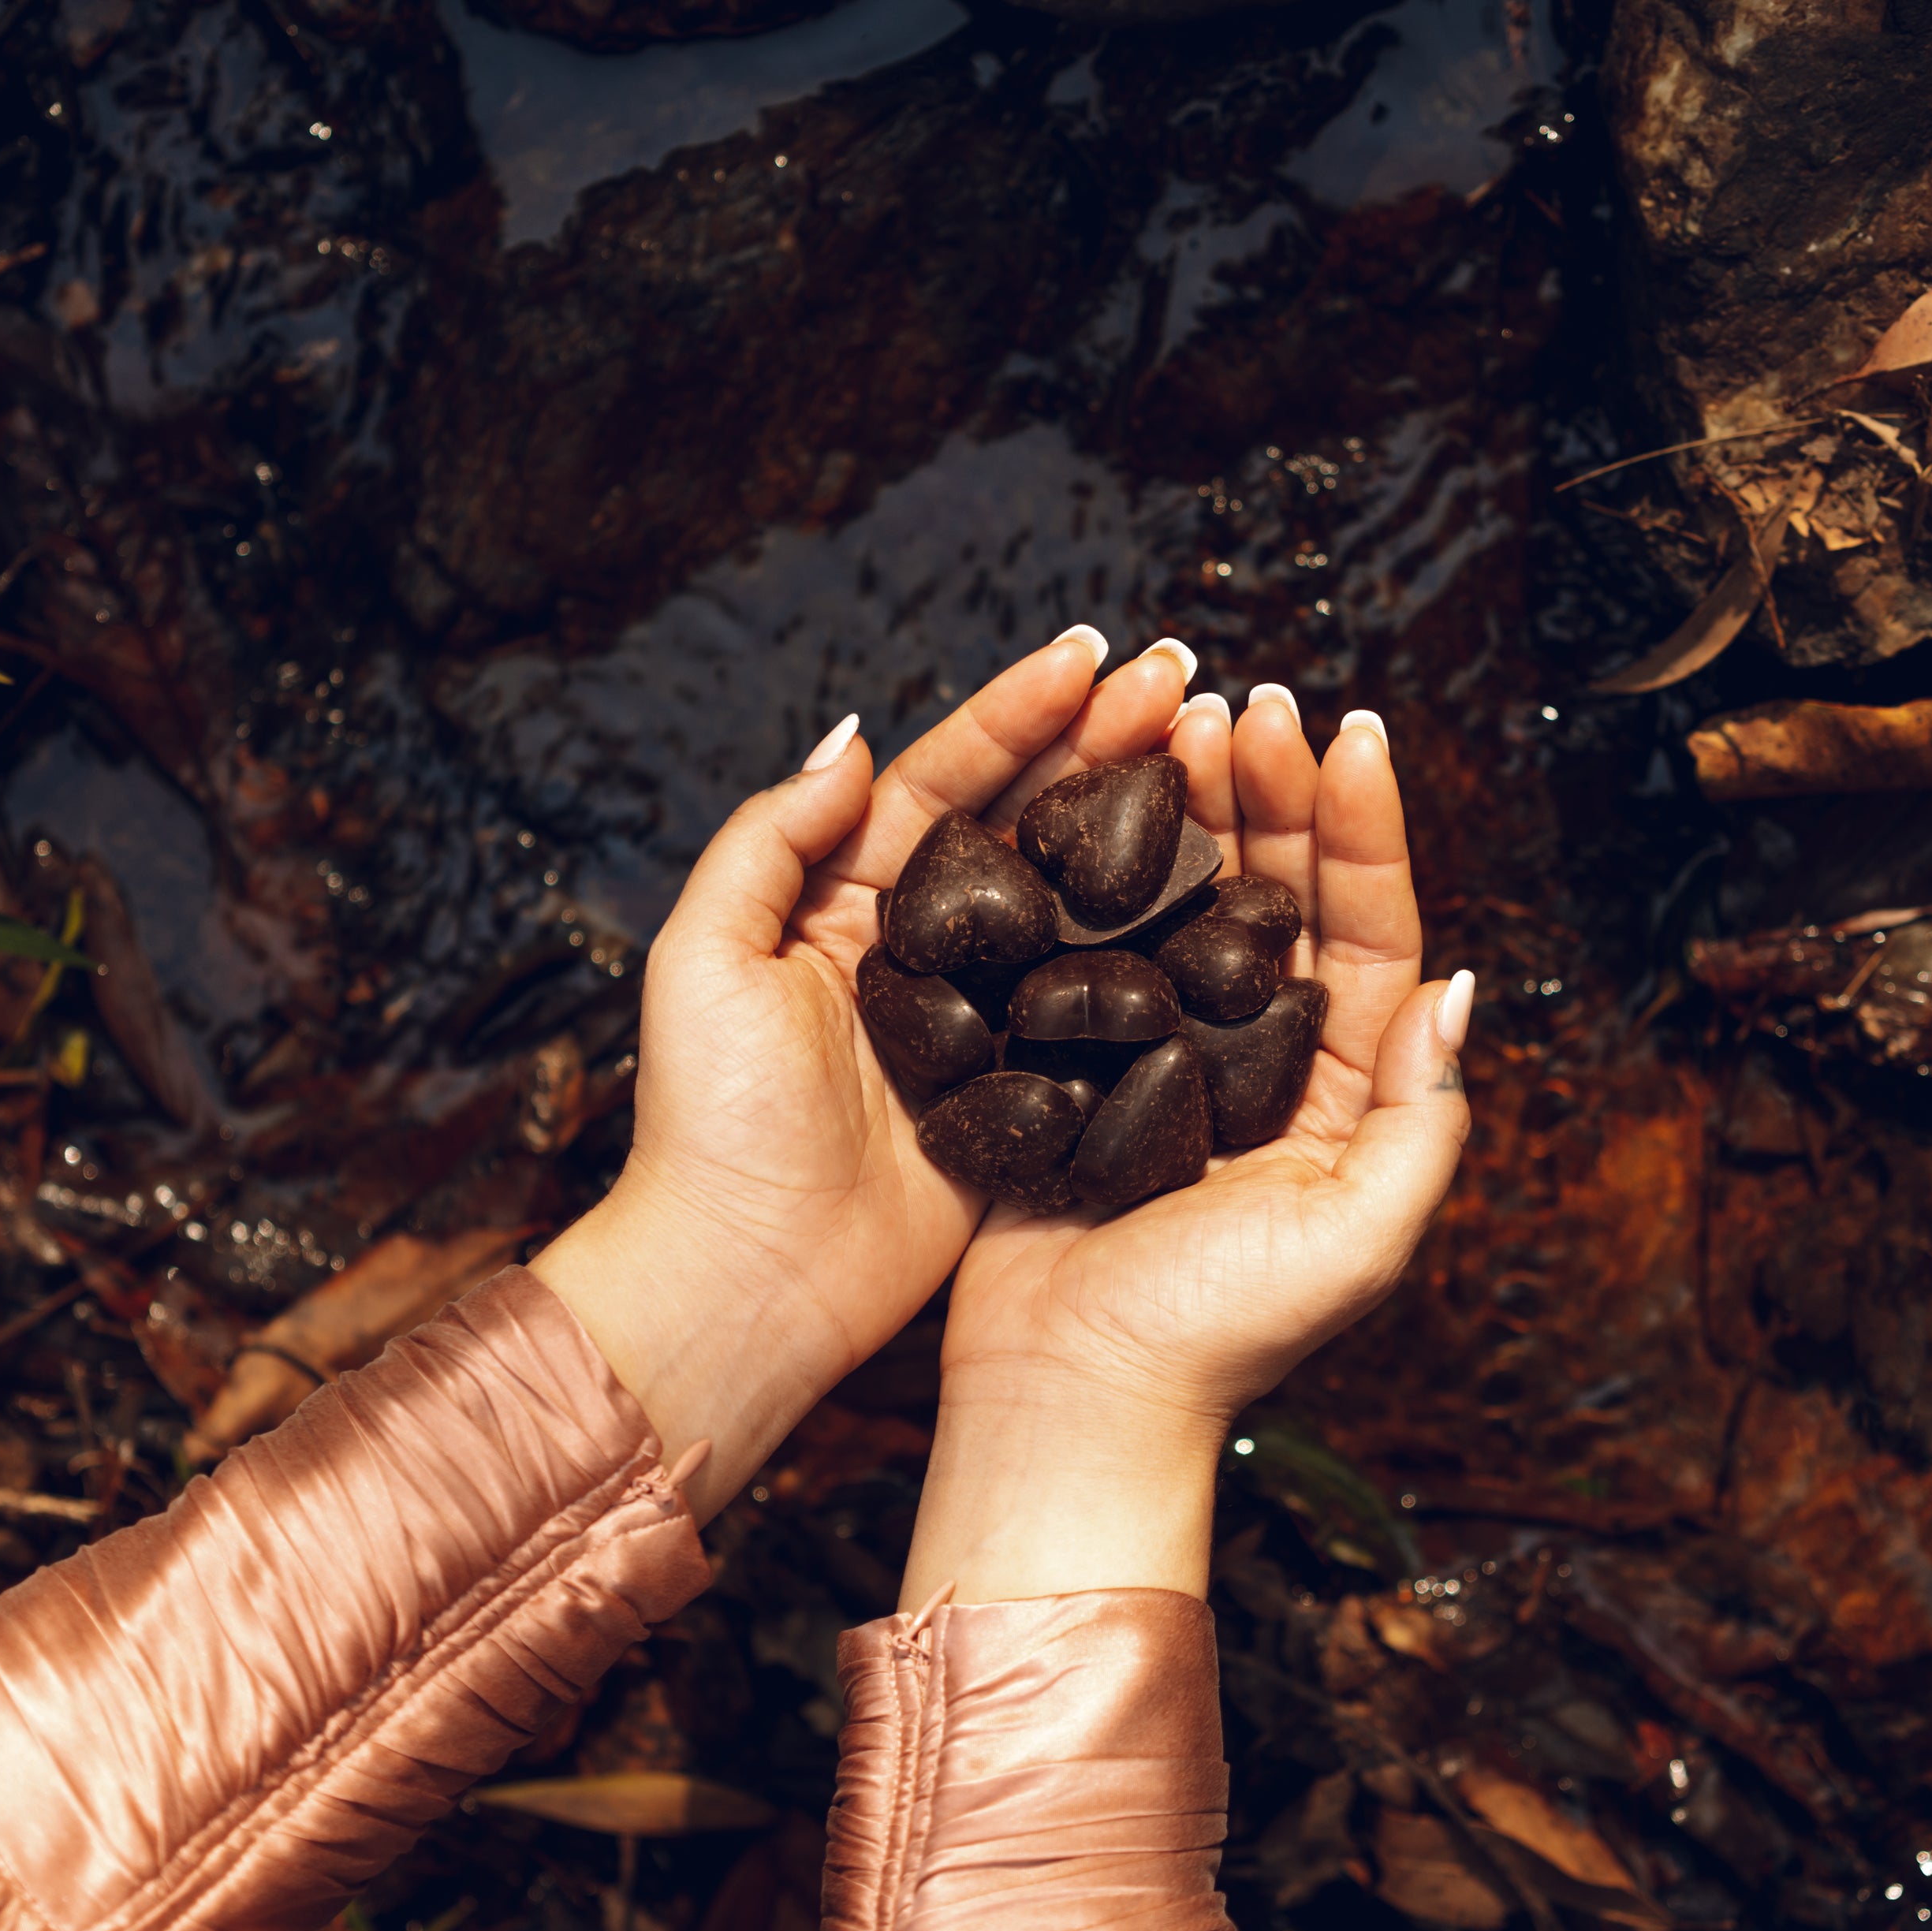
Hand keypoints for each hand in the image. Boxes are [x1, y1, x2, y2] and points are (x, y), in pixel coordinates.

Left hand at [532, 628, 1203, 1515]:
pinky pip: (1102, 1004)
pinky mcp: (1028, 1090)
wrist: (748, 1275)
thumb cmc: (710, 1122)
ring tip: (1220, 754)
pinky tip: (1224, 893)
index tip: (1097, 655)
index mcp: (846, 899)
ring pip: (1080, 899)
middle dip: (1108, 744)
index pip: (948, 781)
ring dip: (1148, 827)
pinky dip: (1162, 948)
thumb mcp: (707, 960)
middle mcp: (925, 947)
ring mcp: (987, 1017)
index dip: (1021, 714)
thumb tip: (855, 739)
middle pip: (1030, 822)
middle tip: (1188, 681)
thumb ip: (770, 841)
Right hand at [899, 684, 1472, 1605]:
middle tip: (1245, 701)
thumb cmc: (1217, 1334)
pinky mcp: (1074, 1054)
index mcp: (1340, 1088)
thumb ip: (1421, 1115)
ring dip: (1185, 803)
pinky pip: (1097, 937)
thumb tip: (1458, 984)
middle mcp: (1258, 1055)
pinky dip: (1096, 862)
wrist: (1067, 1395)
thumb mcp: (1359, 1236)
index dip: (1362, 828)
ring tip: (1175, 718)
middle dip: (1269, 789)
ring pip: (1186, 895)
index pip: (1368, 927)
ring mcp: (1162, 1048)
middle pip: (1277, 888)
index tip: (1350, 733)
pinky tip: (1090, 795)